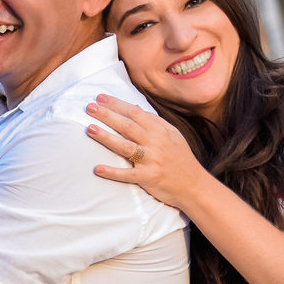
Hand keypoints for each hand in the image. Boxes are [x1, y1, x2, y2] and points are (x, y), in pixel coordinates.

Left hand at [84, 94, 201, 208]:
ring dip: (106, 137)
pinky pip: (127, 175)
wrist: (194, 185)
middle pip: (127, 126)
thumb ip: (154, 121)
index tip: (100, 98)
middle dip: (107, 115)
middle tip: (89, 107)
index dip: (117, 104)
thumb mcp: (173, 135)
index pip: (135, 113)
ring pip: (125, 147)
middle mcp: (155, 143)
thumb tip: (135, 108)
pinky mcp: (148, 178)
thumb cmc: (181, 159)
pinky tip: (97, 169)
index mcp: (160, 131)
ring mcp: (151, 160)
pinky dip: (112, 172)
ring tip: (90, 129)